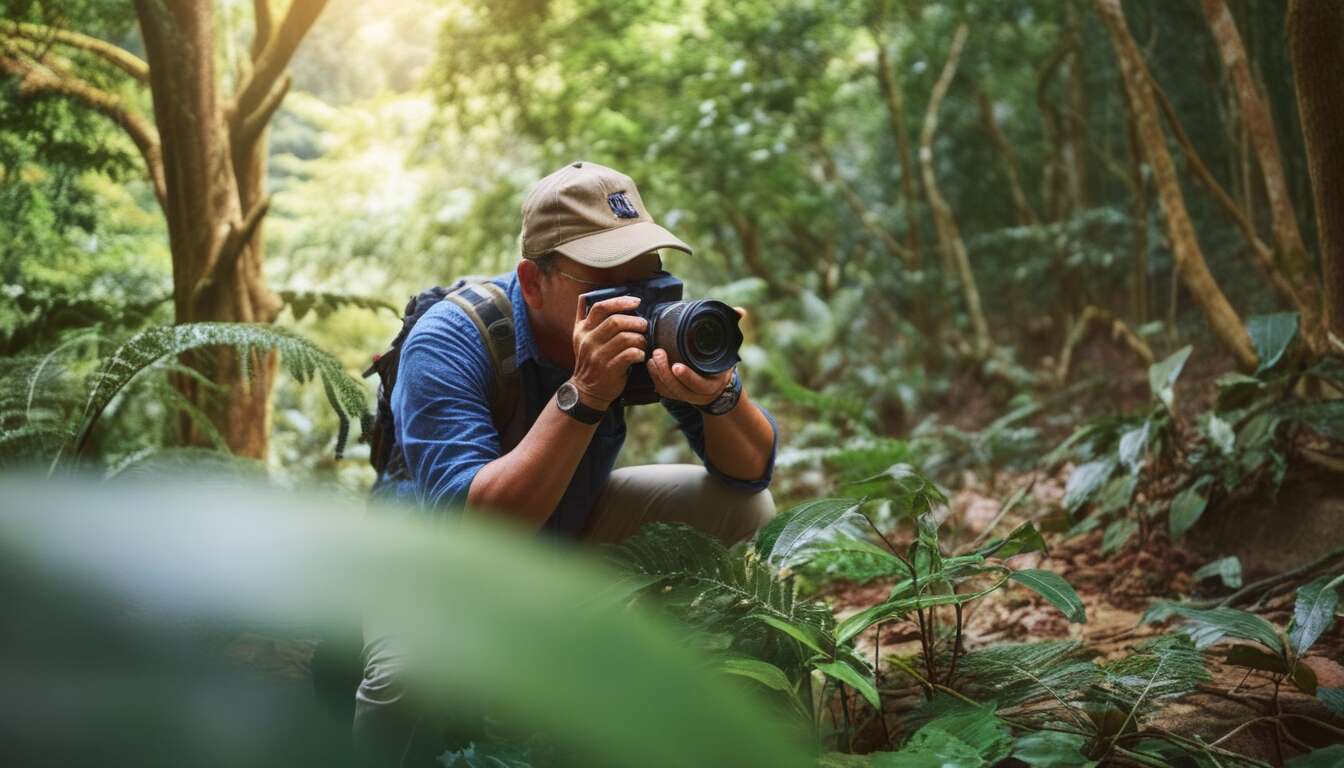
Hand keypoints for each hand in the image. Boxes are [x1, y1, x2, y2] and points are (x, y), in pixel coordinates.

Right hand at [570, 295, 647, 409]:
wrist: (586, 390)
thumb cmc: (589, 360)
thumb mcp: (580, 338)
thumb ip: (582, 317)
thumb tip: (584, 297)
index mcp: (583, 330)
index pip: (600, 308)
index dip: (620, 302)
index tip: (636, 302)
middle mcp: (589, 341)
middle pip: (615, 321)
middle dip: (634, 321)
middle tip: (644, 324)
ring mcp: (598, 356)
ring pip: (625, 338)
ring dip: (639, 338)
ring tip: (643, 341)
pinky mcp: (609, 369)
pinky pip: (629, 355)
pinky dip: (639, 352)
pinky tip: (641, 354)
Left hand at [646, 306, 745, 406]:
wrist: (718, 384)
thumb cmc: (722, 361)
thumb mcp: (729, 348)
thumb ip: (732, 329)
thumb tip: (740, 311)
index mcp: (713, 383)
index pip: (699, 385)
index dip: (687, 377)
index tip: (676, 366)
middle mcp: (699, 393)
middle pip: (679, 389)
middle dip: (665, 372)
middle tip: (658, 353)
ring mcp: (686, 395)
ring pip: (668, 390)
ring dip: (657, 374)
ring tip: (652, 357)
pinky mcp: (676, 394)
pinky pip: (662, 391)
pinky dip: (655, 379)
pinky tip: (650, 365)